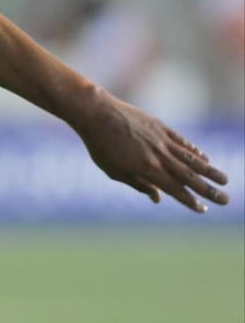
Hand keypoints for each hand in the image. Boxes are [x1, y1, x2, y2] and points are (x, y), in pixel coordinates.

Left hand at [74, 90, 229, 212]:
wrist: (96, 113)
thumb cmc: (100, 145)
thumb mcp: (114, 170)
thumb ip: (138, 184)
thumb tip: (158, 198)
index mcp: (147, 169)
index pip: (175, 189)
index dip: (190, 201)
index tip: (203, 209)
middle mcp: (159, 155)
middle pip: (189, 176)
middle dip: (208, 190)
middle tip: (225, 200)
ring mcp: (161, 140)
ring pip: (191, 158)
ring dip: (209, 171)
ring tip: (225, 180)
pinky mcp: (160, 126)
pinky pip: (181, 141)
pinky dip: (194, 150)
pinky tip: (205, 158)